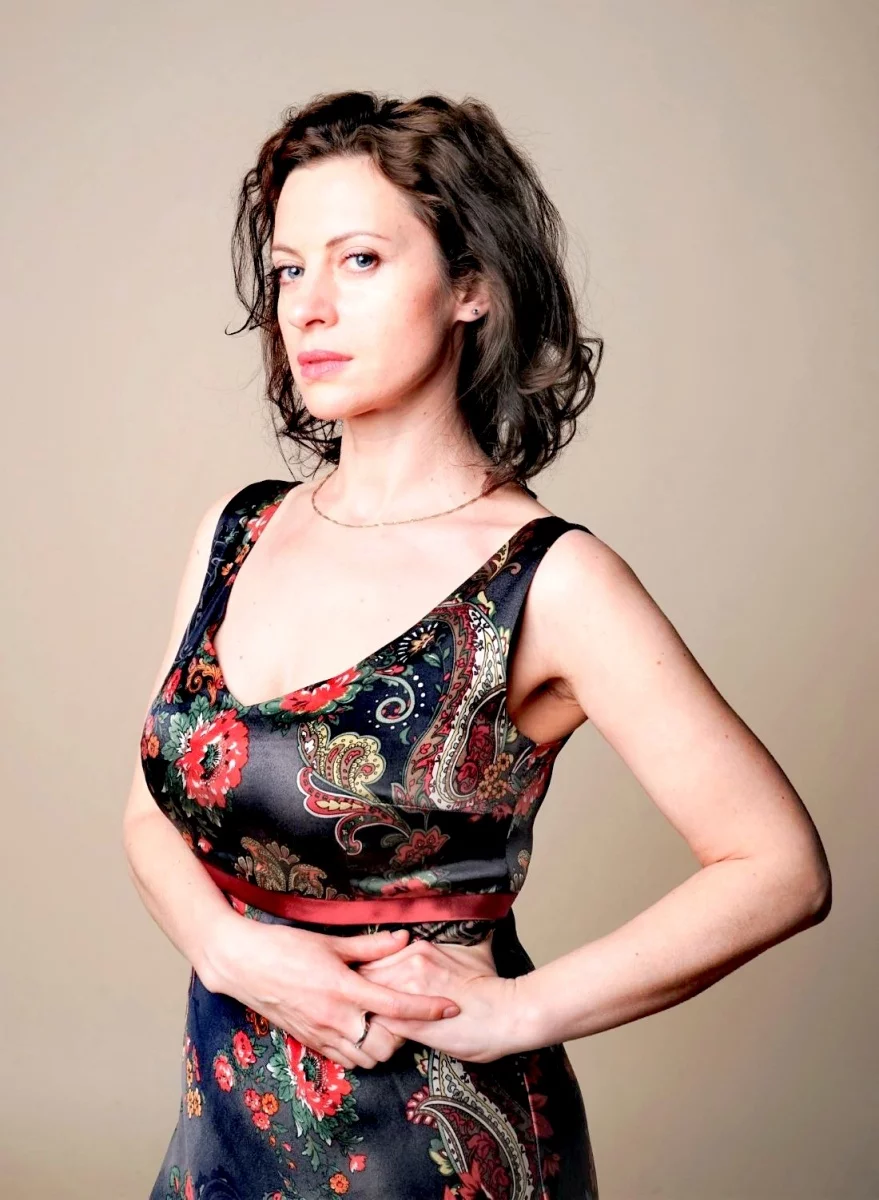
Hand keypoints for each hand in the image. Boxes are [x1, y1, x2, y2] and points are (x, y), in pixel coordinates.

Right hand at [200, 912, 460, 1069]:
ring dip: (381, 1046)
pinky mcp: (308, 1042)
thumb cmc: (285, 947)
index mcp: (344, 990)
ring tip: (385, 1022)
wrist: (243, 965)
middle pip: (385, 1047)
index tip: (451, 1008)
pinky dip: (359, 1051)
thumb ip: (371, 946)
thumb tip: (403, 938)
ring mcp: (320, 1035)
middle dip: (403, 1036)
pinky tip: (360, 1028)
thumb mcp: (331, 942)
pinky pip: (344, 1059)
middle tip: (407, 1014)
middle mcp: (335, 1019)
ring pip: (365, 1059)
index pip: (397, 1007)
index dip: (428, 1009)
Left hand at [355, 935, 519, 1063]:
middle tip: (353, 1002)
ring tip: (360, 1020)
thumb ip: (453, 942)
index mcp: (420, 949)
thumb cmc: (491, 985)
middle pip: (365, 975)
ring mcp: (409, 994)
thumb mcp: (471, 952)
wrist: (508, 1014)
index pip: (375, 955)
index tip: (363, 981)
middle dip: (357, 989)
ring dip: (364, 1009)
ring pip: (369, 999)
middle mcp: (410, 965)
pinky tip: (374, 1036)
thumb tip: (467, 922)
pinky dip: (375, 1030)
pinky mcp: (412, 1022)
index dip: (367, 969)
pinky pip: (380, 1024)